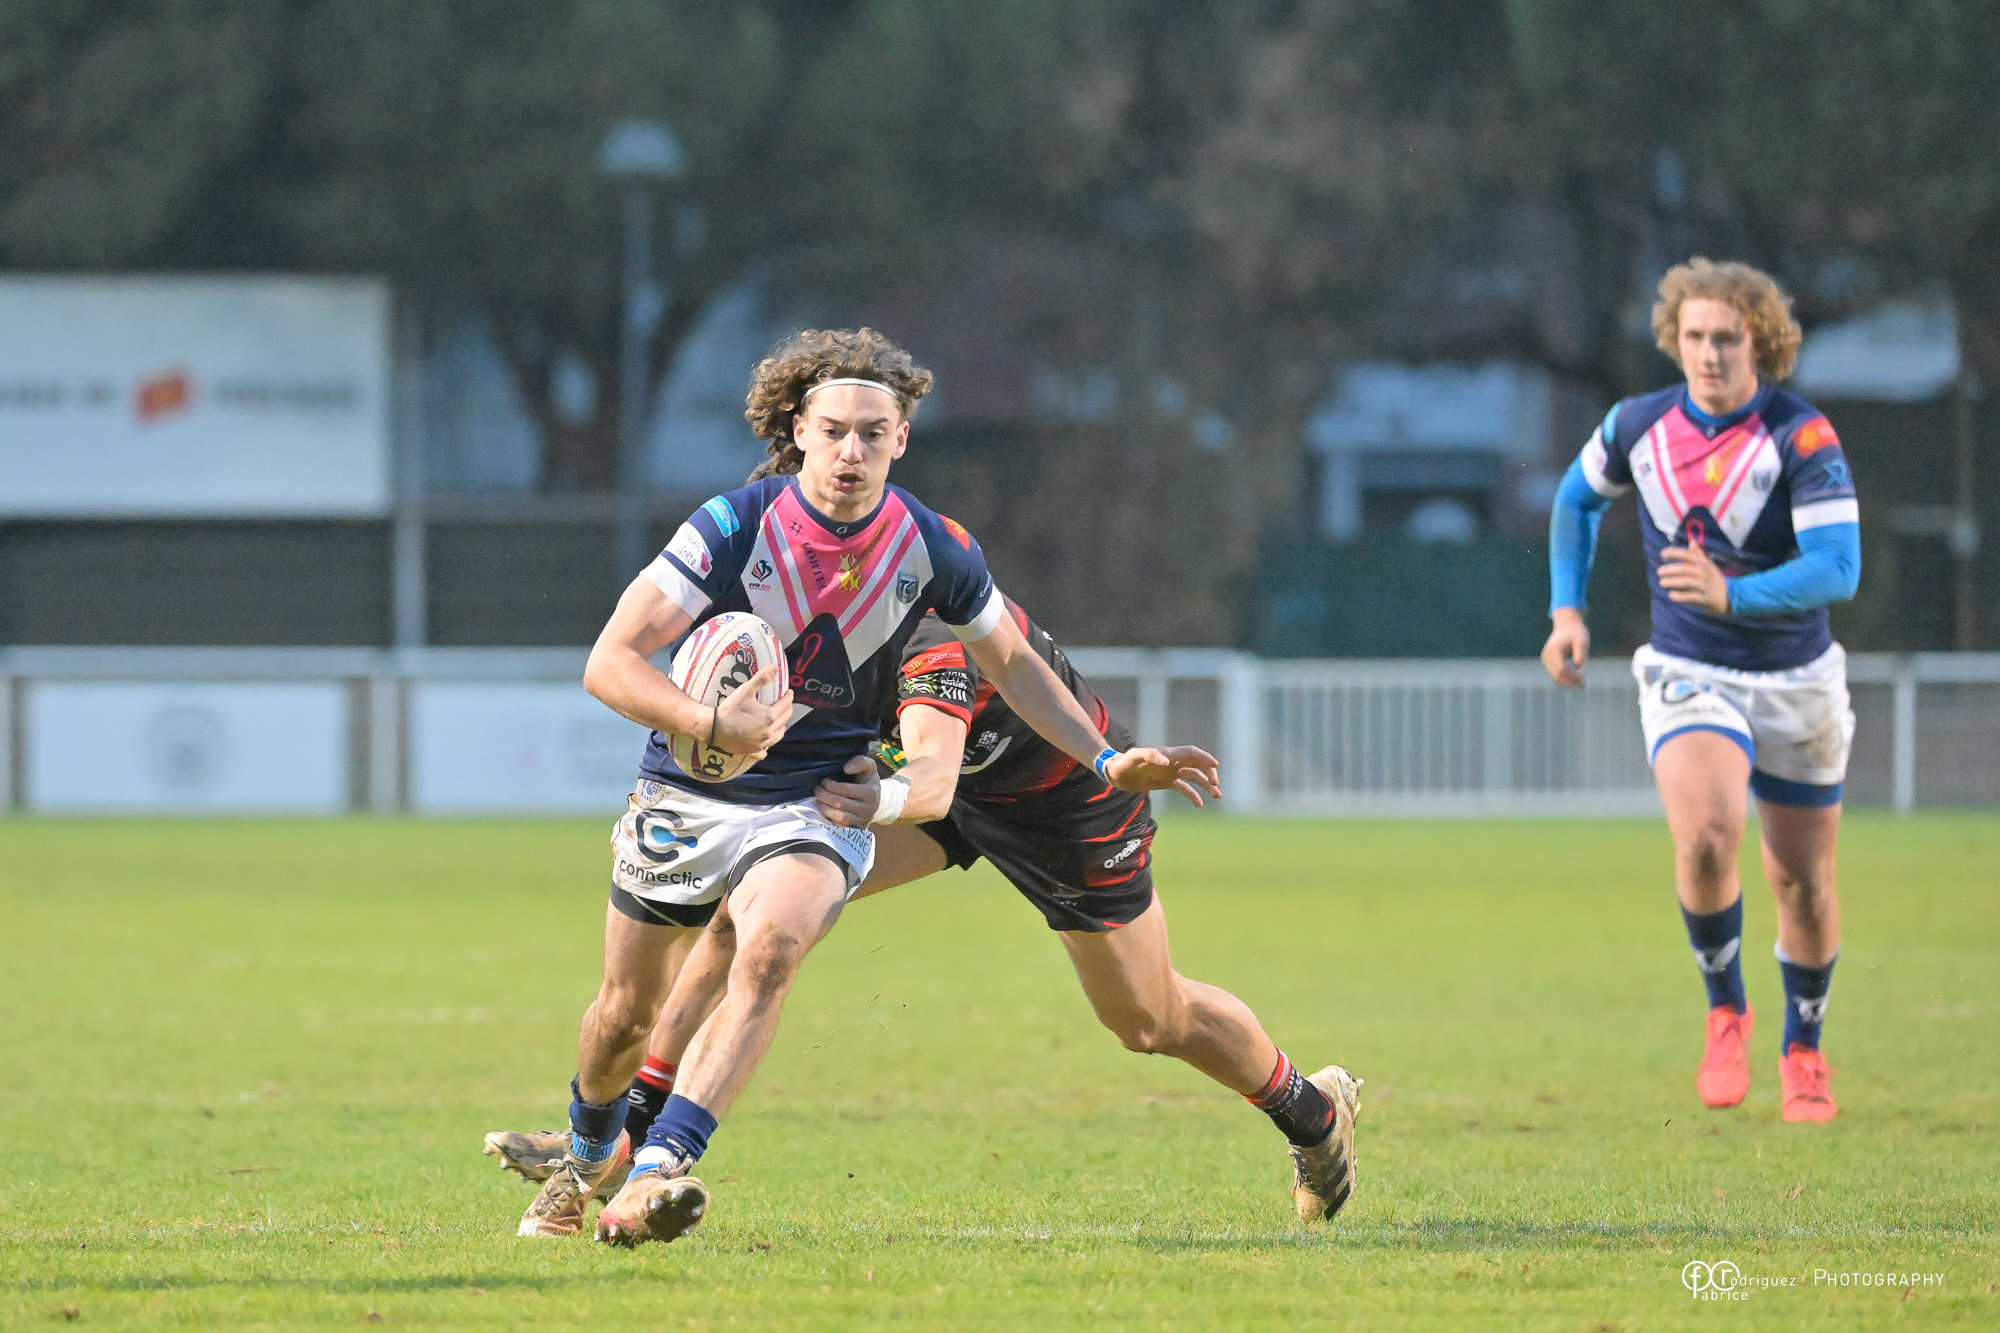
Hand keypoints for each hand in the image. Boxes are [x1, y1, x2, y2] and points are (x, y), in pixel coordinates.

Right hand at [709, 664, 792, 759]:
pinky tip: (764, 745)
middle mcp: (768, 732)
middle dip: (787, 709)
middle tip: (785, 703)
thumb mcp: (745, 690)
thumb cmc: (730, 709)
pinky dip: (766, 748)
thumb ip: (761, 678)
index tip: (788, 692)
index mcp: (769, 716)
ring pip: (777, 737)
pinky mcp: (752, 751)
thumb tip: (775, 667)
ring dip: (781, 728)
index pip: (786, 704)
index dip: (789, 696)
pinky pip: (763, 751)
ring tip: (779, 722)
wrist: (713, 728)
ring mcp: (761, 743)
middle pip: (785, 720)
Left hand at [814, 754, 880, 827]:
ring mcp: (863, 821)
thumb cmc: (868, 780)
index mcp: (871, 793)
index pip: (845, 790)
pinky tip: (826, 812)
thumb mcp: (869, 766)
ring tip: (819, 800)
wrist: (878, 800)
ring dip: (824, 808)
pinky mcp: (857, 829)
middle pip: (840, 804)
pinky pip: (841, 828)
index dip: (831, 785)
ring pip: (839, 817)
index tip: (824, 781)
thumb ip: (860, 761)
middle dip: (824, 796)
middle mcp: (868, 809)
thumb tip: (846, 769)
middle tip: (817, 790)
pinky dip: (830, 821)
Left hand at [1105, 745, 1222, 806]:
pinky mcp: (1166, 782)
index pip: (1191, 753)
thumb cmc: (1124, 763)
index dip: (1204, 758)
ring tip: (1217, 795)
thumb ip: (1149, 755)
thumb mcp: (1134, 757)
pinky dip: (1193, 795)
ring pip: (1193, 777)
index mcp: (1168, 754)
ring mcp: (1170, 772)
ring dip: (1206, 785)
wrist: (1115, 772)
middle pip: (1197, 764)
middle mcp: (1172, 762)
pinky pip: (1183, 788)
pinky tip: (1199, 804)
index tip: (1215, 766)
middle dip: (1209, 773)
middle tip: (1216, 786)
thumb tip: (1166, 760)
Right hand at [1541, 607, 1589, 688]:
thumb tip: (1578, 667)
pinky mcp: (1548, 661)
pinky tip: (1576, 680)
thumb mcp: (1582, 640)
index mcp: (1554, 650)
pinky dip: (1565, 679)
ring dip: (1567, 682)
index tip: (1583, 678)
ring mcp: (1546, 659)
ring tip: (1581, 685)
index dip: (1572, 676)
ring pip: (1555, 676)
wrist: (1567, 625)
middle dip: (1570, 681)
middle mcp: (1547, 655)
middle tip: (1583, 685)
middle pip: (1557, 674)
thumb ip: (1580, 653)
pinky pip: (1555, 674)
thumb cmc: (1576, 632)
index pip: (1561, 668)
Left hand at [1658, 541, 1729, 613]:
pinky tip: (1671, 595)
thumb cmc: (1714, 579)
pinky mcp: (1705, 599)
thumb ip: (1698, 555)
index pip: (1688, 556)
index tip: (1663, 553)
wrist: (1731, 596)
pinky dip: (1681, 596)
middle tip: (1659, 571)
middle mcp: (1704, 574)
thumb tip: (1691, 541)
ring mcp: (1705, 586)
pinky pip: (1692, 597)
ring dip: (1673, 582)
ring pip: (1687, 582)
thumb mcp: (1708, 566)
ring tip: (1661, 582)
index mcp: (1703, 564)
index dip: (1675, 553)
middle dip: (1671, 569)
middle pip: (1686, 569)